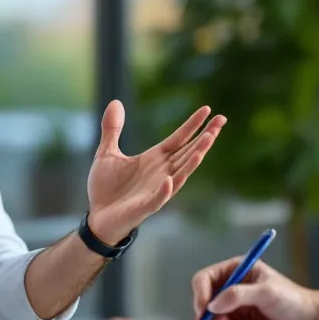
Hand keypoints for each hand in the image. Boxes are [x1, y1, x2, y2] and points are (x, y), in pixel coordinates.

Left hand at [84, 101, 224, 243]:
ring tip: (206, 142)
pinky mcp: (145, 206)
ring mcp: (156, 189)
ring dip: (193, 158)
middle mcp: (161, 172)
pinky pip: (158, 198)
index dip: (193, 124)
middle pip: (187, 152)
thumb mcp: (106, 153)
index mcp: (154, 159)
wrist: (97, 218)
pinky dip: (165, 190)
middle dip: (204, 137)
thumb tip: (115, 101)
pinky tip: (170, 180)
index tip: (207, 109)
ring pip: (181, 172)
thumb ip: (112, 129)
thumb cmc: (105, 188)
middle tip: (221, 120)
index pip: (179, 138)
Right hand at [193, 259, 318, 319]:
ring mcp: (236, 311)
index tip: (203, 307)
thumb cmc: (293, 300)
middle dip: (206, 314)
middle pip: (205, 301)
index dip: (201, 292)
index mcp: (237, 272)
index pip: (206, 278)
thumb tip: (212, 305)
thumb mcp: (267, 292)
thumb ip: (238, 295)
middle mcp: (232, 290)